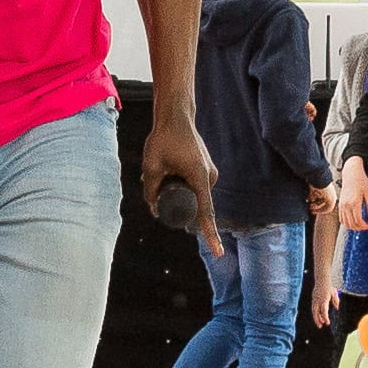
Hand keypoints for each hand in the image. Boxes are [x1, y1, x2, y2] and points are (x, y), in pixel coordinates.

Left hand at [140, 115, 220, 255]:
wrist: (176, 115)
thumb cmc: (164, 138)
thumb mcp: (151, 166)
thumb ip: (150, 190)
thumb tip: (153, 209)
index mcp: (200, 178)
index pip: (206, 213)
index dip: (210, 234)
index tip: (217, 252)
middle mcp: (209, 177)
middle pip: (194, 203)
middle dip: (177, 202)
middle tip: (159, 180)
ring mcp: (210, 173)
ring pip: (192, 193)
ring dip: (177, 189)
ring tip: (163, 168)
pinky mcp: (206, 169)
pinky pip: (194, 185)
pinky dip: (181, 182)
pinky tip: (169, 167)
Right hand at [310, 269, 340, 323]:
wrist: (321, 280)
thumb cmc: (329, 287)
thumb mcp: (334, 293)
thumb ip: (336, 301)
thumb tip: (336, 308)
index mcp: (324, 300)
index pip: (324, 311)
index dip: (325, 317)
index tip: (327, 323)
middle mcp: (318, 301)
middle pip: (316, 312)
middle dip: (318, 320)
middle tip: (320, 326)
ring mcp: (314, 300)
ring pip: (314, 311)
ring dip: (316, 318)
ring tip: (319, 324)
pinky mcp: (313, 299)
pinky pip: (314, 308)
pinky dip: (316, 313)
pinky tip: (318, 317)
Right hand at [332, 162, 367, 230]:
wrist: (351, 173)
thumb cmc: (362, 181)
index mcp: (355, 202)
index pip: (358, 220)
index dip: (365, 226)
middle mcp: (346, 205)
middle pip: (352, 223)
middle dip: (360, 228)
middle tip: (367, 227)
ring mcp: (342, 205)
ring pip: (346, 222)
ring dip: (353, 227)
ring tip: (361, 225)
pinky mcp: (340, 204)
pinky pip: (341, 218)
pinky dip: (347, 223)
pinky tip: (354, 222)